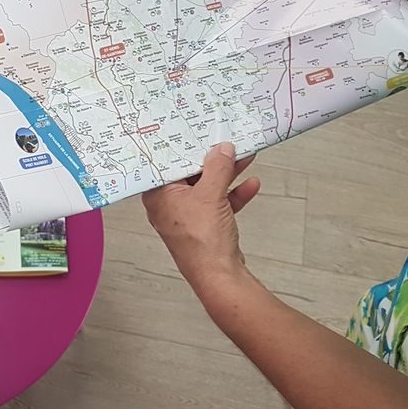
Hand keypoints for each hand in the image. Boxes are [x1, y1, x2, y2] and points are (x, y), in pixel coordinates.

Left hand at [141, 143, 259, 288]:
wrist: (220, 275)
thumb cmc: (202, 243)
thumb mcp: (211, 195)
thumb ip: (217, 167)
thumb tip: (222, 150)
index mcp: (159, 195)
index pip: (169, 162)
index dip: (185, 146)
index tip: (198, 133)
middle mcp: (168, 205)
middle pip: (190, 173)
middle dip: (212, 159)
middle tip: (225, 143)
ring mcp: (187, 216)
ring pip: (207, 187)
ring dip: (226, 174)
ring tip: (243, 157)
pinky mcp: (204, 225)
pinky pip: (218, 203)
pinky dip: (232, 194)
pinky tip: (249, 185)